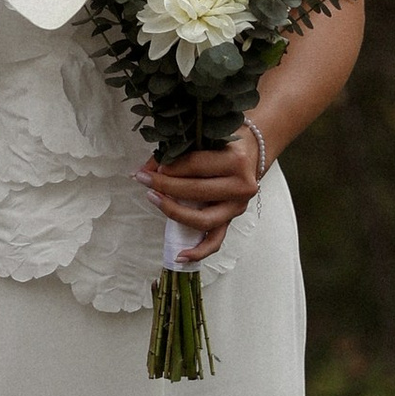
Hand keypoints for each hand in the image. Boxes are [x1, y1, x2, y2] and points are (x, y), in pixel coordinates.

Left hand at [143, 131, 267, 265]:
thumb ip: (174, 153)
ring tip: (154, 199)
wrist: (252, 152)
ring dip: (174, 212)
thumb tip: (142, 170)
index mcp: (236, 161)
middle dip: (165, 186)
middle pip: (196, 191)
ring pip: (203, 220)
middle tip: (145, 180)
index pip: (195, 166)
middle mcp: (241, 186)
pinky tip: (179, 256)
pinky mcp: (232, 221)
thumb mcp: (205, 139)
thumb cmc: (225, 144)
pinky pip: (215, 242)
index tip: (152, 167)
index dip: (170, 167)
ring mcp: (237, 207)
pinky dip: (198, 252)